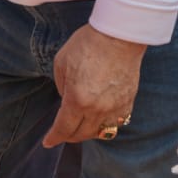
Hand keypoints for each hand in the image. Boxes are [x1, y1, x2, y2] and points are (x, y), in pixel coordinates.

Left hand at [45, 25, 145, 146]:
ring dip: (87, 133)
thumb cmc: (87, 45)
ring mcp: (116, 107)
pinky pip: (116, 122)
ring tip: (79, 128)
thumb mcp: (61, 64)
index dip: (54, 138)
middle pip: (82, 134)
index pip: (64, 128)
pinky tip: (99, 119)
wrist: (119, 35)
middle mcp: (97, 108)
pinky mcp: (129, 101)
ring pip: (100, 132)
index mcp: (77, 99)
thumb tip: (66, 101)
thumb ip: (61, 87)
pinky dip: (105, 124)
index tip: (48, 142)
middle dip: (68, 137)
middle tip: (61, 134)